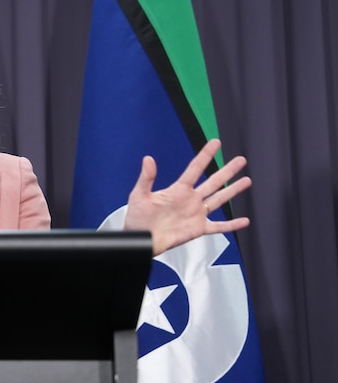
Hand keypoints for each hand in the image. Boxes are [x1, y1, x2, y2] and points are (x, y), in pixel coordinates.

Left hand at [123, 139, 251, 255]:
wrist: (140, 239)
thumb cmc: (137, 218)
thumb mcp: (139, 195)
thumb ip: (146, 178)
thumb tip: (148, 159)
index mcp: (178, 190)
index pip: (195, 168)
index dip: (206, 155)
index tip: (216, 143)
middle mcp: (190, 200)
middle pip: (213, 182)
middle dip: (227, 171)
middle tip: (240, 160)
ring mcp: (196, 214)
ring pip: (219, 200)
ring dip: (233, 191)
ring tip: (246, 181)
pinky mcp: (198, 229)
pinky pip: (218, 226)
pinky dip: (232, 225)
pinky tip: (244, 221)